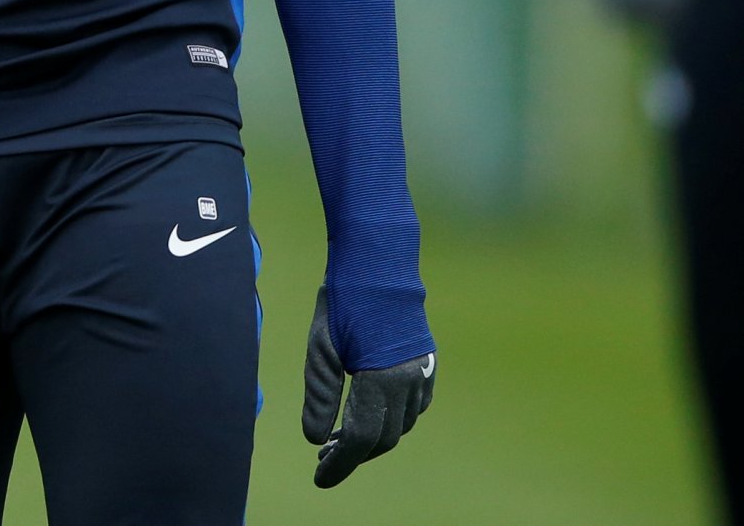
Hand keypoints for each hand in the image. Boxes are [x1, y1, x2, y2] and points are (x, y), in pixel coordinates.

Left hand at [302, 289, 434, 488]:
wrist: (379, 263)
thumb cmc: (343, 301)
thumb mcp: (320, 347)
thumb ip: (320, 396)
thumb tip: (315, 440)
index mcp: (382, 379)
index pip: (361, 439)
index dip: (340, 464)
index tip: (319, 479)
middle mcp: (409, 382)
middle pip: (382, 439)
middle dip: (352, 455)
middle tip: (323, 459)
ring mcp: (423, 374)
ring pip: (399, 426)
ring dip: (371, 439)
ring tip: (338, 440)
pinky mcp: (428, 365)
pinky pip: (412, 409)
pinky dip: (390, 421)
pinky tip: (368, 415)